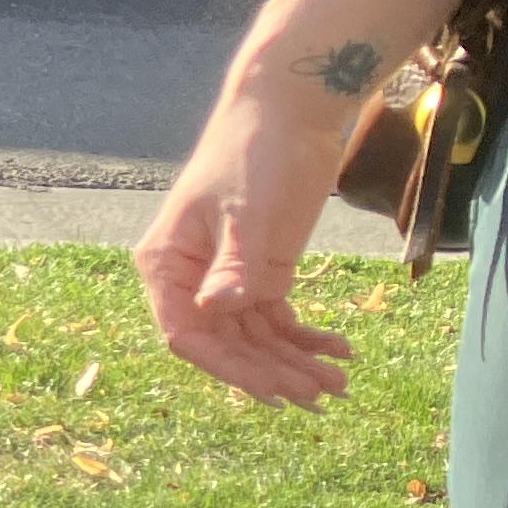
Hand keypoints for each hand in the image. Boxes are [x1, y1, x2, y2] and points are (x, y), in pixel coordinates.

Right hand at [134, 81, 364, 406]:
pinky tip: (340, 349)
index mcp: (167, 264)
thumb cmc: (253, 151)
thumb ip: (234, 263)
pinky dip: (307, 338)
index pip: (186, 333)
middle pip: (226, 344)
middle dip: (272, 372)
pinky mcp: (263, 272)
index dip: (226, 367)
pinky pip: (278, 320)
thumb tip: (218, 309)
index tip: (270, 390)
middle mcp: (192, 280)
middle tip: (319, 395)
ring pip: (256, 338)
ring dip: (295, 362)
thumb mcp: (246, 210)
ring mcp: (228, 279)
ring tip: (340, 384)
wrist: (288, 112)